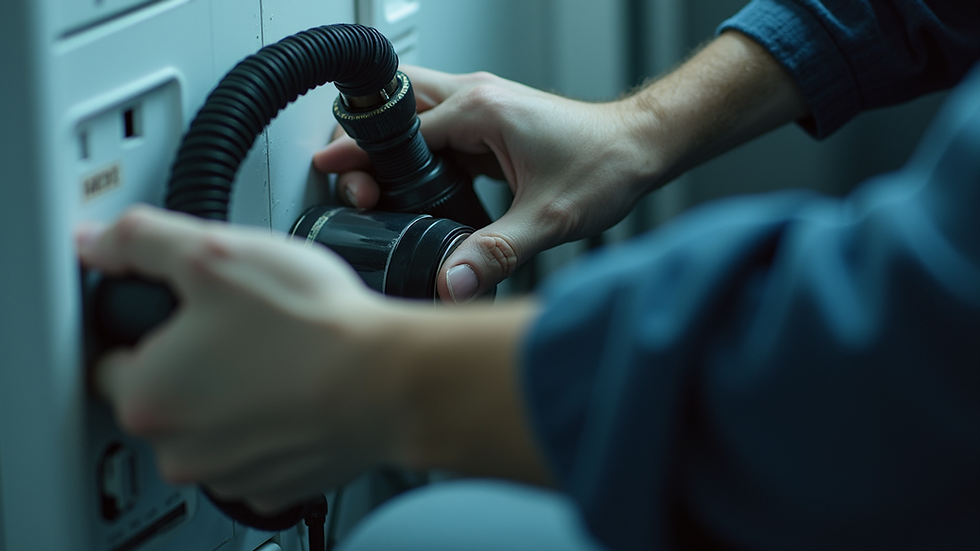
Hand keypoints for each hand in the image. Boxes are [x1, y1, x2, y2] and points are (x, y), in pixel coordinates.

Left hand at [78, 206, 399, 513]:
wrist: (392, 381)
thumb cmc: (312, 327)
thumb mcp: (216, 253)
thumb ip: (141, 242)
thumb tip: (97, 243)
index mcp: (148, 397)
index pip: (111, 357)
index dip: (147, 325)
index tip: (182, 313)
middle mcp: (179, 450)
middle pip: (163, 396)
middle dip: (192, 362)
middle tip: (238, 327)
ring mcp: (229, 476)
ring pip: (210, 427)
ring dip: (231, 396)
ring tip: (275, 356)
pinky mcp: (274, 487)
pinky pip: (254, 452)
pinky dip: (268, 426)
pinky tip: (294, 392)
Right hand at [314, 66, 657, 301]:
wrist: (642, 146)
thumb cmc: (607, 163)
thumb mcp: (549, 217)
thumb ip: (496, 252)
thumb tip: (452, 282)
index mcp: (481, 109)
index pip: (400, 129)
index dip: (362, 155)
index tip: (331, 169)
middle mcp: (476, 98)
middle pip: (396, 105)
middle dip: (364, 138)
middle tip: (351, 180)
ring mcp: (482, 108)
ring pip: (414, 115)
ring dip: (389, 146)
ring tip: (373, 187)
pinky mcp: (489, 124)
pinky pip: (437, 133)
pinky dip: (416, 156)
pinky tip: (414, 190)